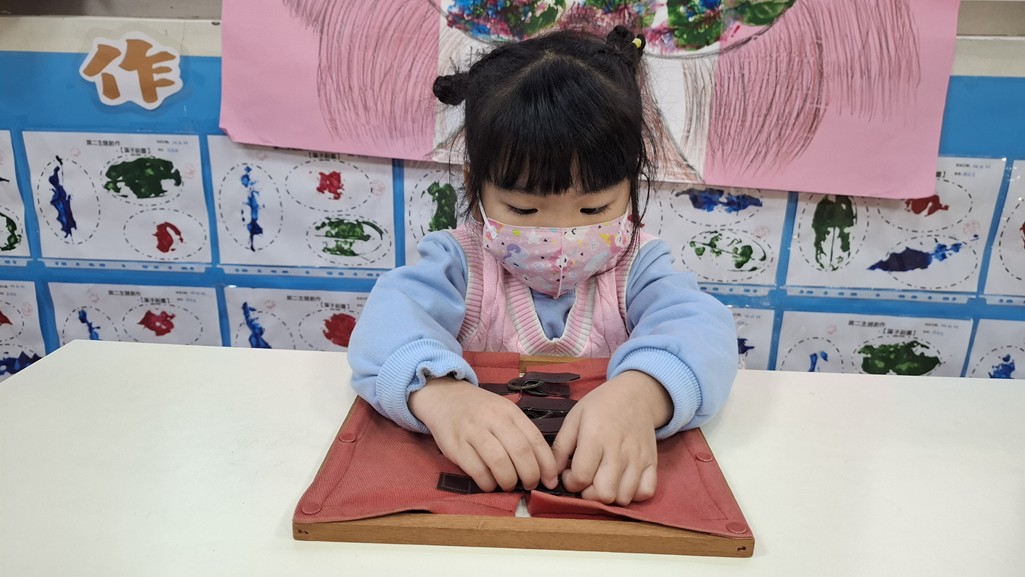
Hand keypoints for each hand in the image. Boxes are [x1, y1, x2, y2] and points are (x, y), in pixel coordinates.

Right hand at [409, 376, 558, 491]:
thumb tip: (544, 468)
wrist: (445, 397)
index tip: (550, 481)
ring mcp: (472, 431)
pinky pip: (476, 470)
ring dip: (509, 481)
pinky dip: (488, 483)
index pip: (535, 439)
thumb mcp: (504, 412)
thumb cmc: (480, 410)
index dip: (547, 464)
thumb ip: (521, 434)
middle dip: (530, 475)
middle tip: (530, 485)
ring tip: (509, 485)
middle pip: (520, 451)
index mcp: (509, 411)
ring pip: (499, 462)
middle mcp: (492, 419)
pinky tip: (490, 484)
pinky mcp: (454, 446)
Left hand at [551, 370, 670, 504]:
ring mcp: (638, 458)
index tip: (570, 473)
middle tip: (586, 480)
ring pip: (624, 498)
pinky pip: (646, 492)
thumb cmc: (601, 406)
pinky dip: (633, 494)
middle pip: (604, 494)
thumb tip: (552, 474)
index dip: (570, 482)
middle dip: (588, 494)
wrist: (636, 394)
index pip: (581, 477)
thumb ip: (561, 447)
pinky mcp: (652, 462)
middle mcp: (618, 451)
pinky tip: (622, 483)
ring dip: (610, 496)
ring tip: (602, 481)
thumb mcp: (574, 418)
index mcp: (595, 437)